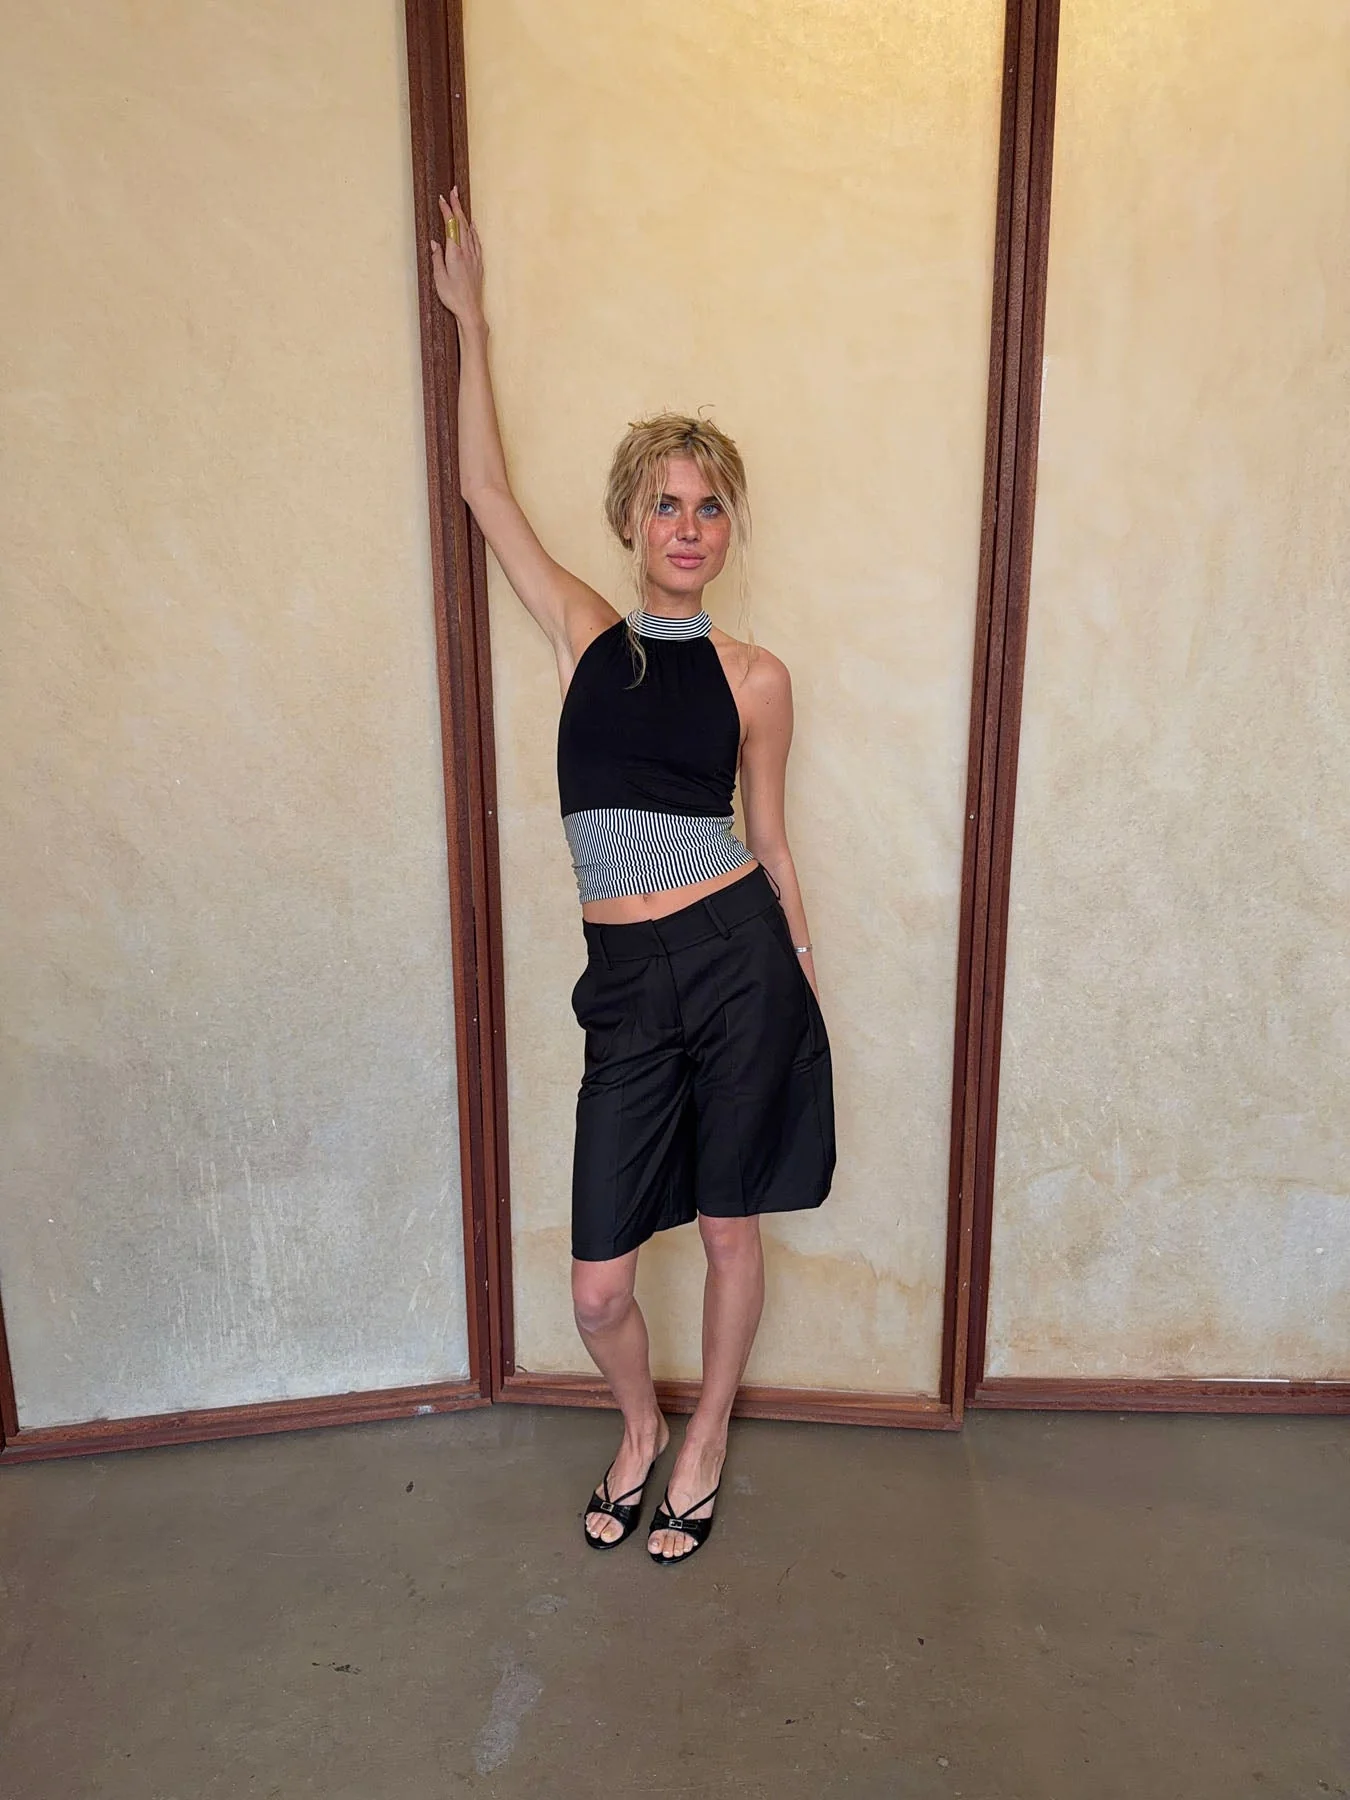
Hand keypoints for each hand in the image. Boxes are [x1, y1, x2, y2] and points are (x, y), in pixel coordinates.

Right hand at [429, 186, 483, 325]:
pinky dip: (473, 230)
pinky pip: (476, 241)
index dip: (447, 211)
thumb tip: (435, 243)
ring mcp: (474, 257)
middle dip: (457, 206)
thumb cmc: (453, 297)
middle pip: (461, 224)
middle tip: (454, 191)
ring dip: (464, 215)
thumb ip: (437, 258)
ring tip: (460, 203)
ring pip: (469, 230)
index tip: (442, 199)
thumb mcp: (439, 278)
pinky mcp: (478, 264)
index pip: (450, 226)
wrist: (470, 310)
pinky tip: (472, 225)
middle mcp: (466, 252)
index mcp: (455, 254)